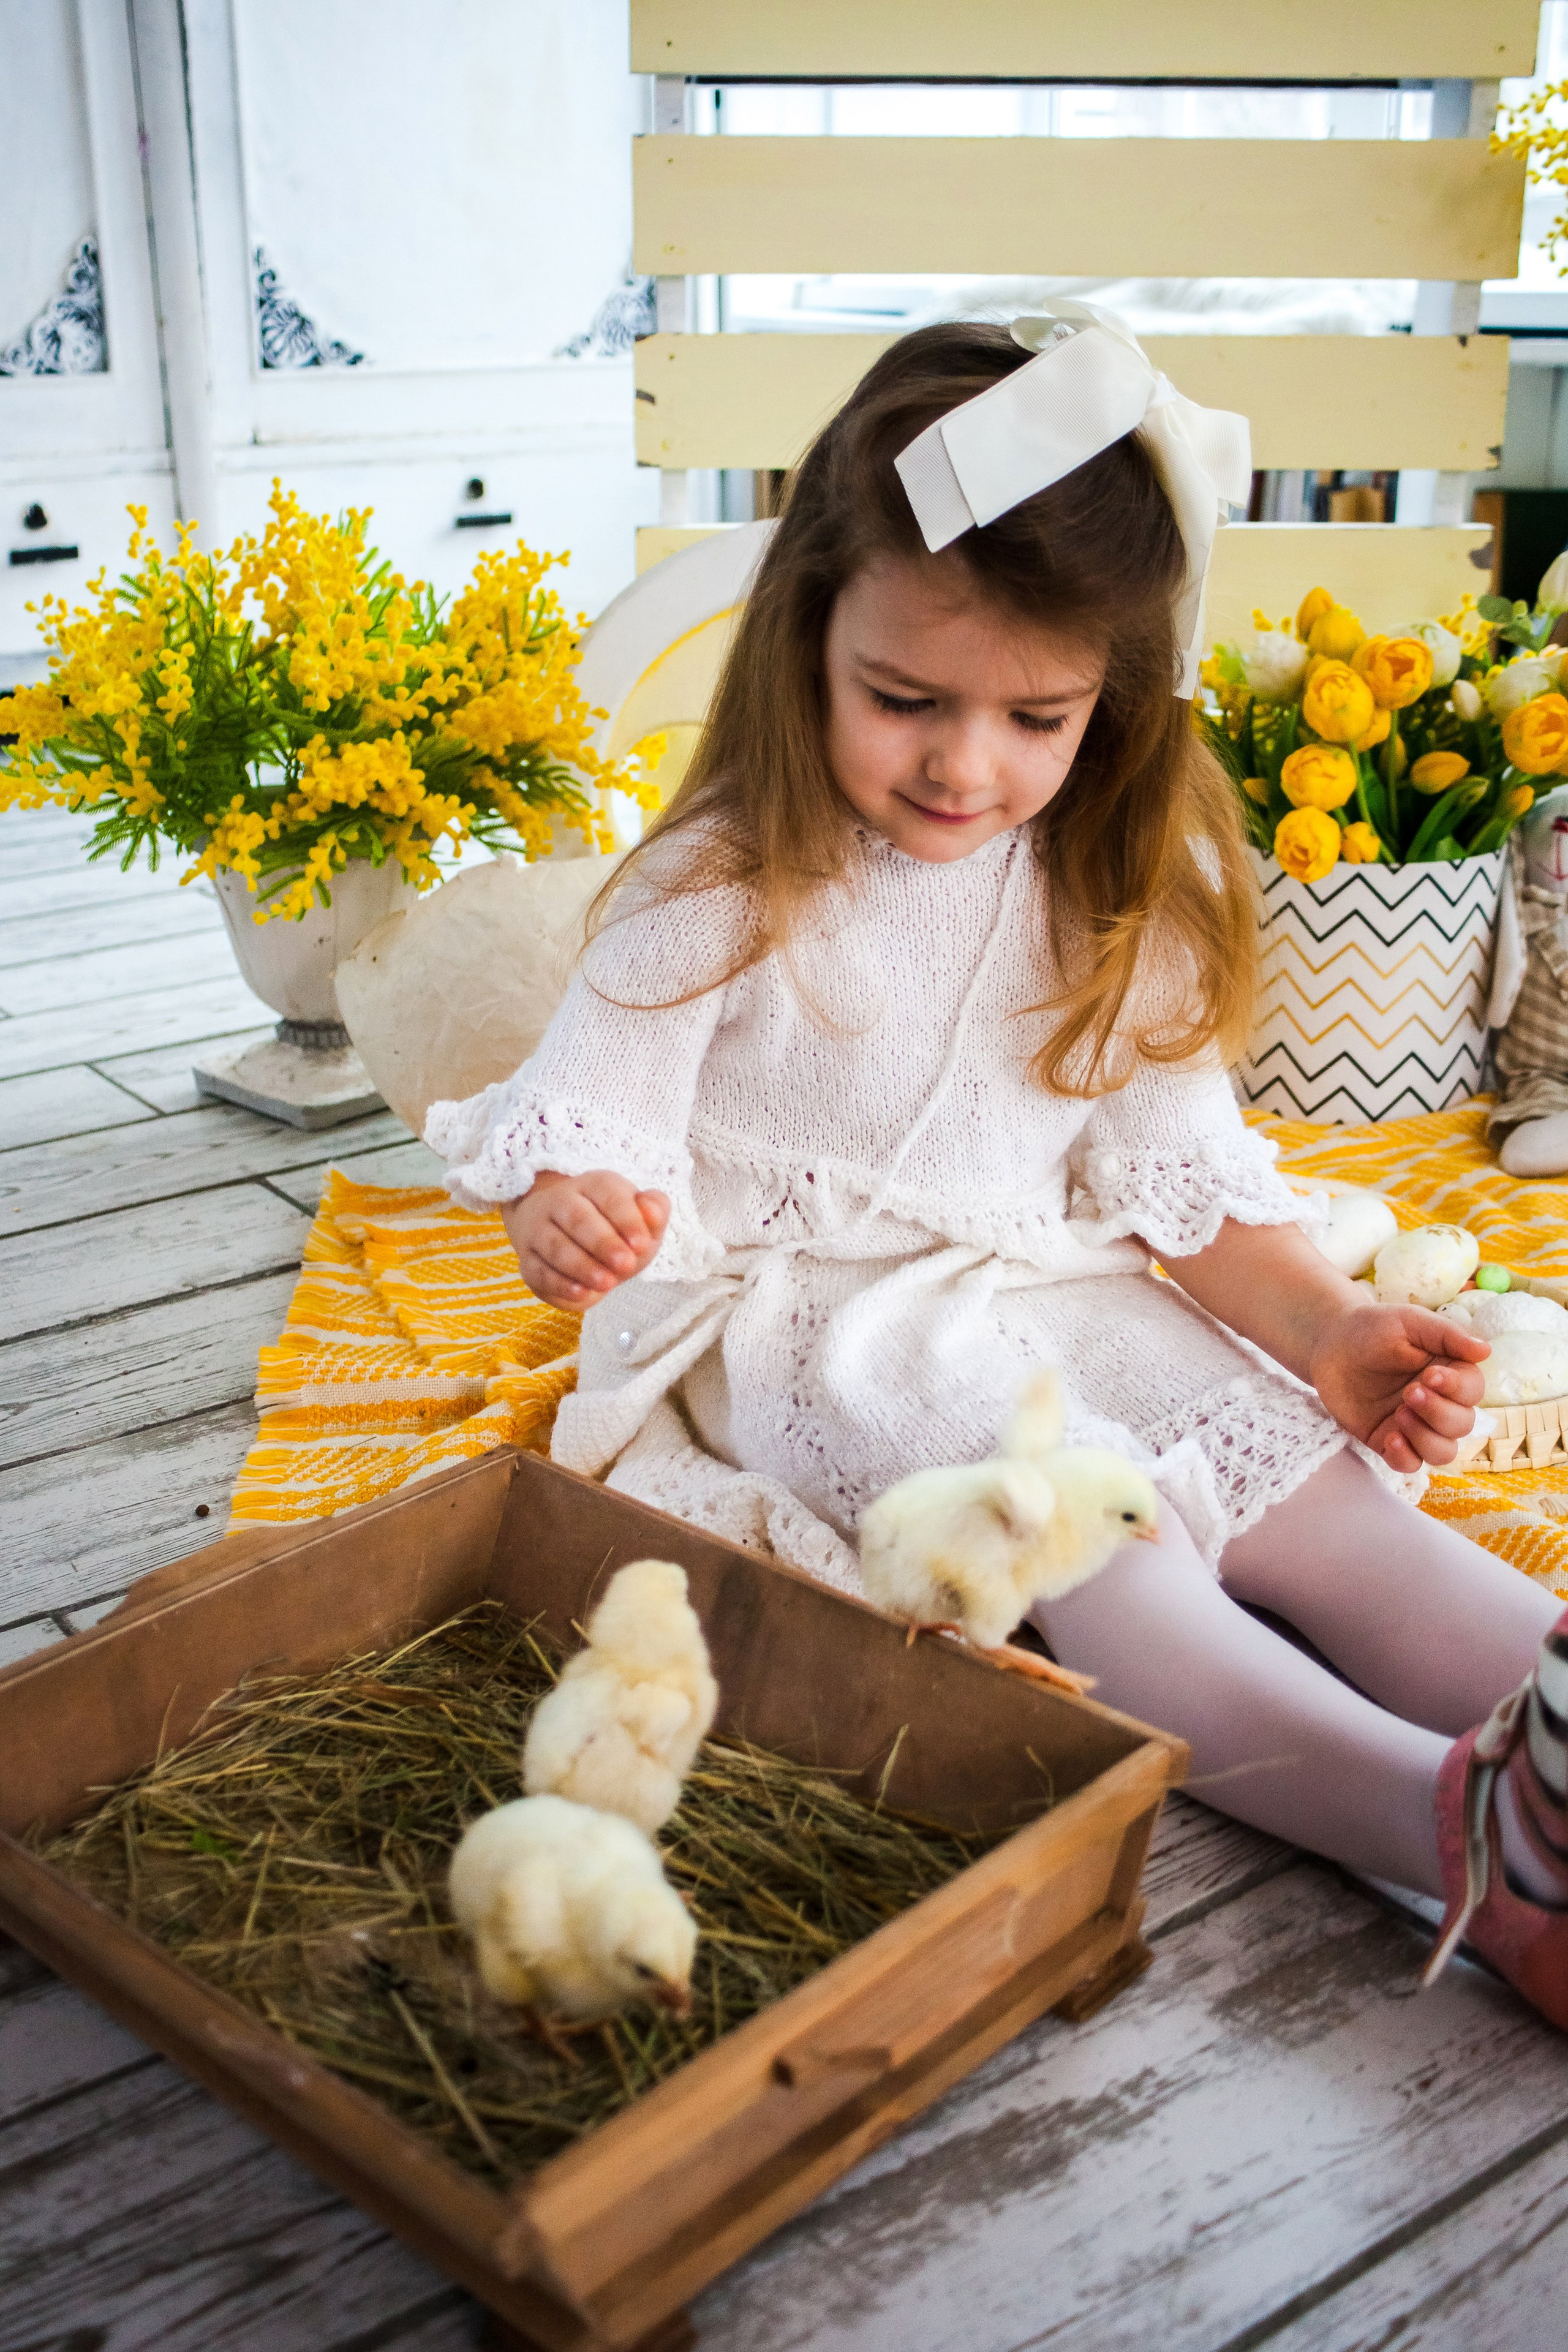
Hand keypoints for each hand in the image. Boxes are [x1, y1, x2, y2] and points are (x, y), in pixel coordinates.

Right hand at [501, 1170, 669, 1308]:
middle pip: (578, 1218)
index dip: (626, 1219)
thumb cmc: (614, 1229)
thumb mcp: (641, 1220)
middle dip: (603, 1243)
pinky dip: (560, 1283)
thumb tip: (652, 1209)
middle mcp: (562, 1201)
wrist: (570, 1240)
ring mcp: (540, 1230)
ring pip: (556, 1246)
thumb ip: (654, 1211)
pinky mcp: (529, 1260)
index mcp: (595, 1185)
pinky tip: (581, 1293)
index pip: (608, 1196)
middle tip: (626, 1265)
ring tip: (608, 1283)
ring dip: (582, 1266)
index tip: (642, 1244)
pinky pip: (540, 1271)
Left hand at [1306, 1300, 1489, 1471]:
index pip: (1473, 1392)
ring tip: (1399, 1414)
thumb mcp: (1411, 1322)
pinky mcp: (1388, 1440)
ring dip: (1426, 1438)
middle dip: (1439, 1413)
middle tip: (1408, 1392)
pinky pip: (1409, 1464)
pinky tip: (1390, 1437)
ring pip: (1443, 1452)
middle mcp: (1439, 1402)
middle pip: (1463, 1425)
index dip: (1457, 1390)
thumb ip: (1448, 1335)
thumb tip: (1486, 1349)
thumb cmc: (1373, 1328)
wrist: (1330, 1343)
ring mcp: (1415, 1425)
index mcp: (1450, 1373)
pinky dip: (1405, 1457)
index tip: (1430, 1375)